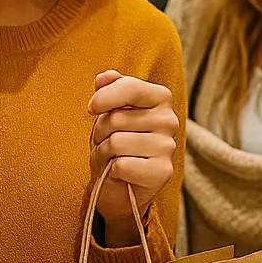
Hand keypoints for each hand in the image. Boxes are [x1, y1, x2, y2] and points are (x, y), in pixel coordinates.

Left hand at [88, 71, 178, 244]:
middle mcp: (169, 120)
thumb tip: (103, 77)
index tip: (92, 109)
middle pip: (116, 118)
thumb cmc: (115, 142)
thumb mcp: (109, 111)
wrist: (120, 184)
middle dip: (101, 131)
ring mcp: (168, 147)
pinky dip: (113, 170)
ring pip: (116, 142)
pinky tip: (121, 173)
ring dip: (104, 153)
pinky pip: (122, 164)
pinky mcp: (162, 172)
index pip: (130, 87)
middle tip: (106, 142)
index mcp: (160, 98)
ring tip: (111, 158)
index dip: (103, 98)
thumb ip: (109, 89)